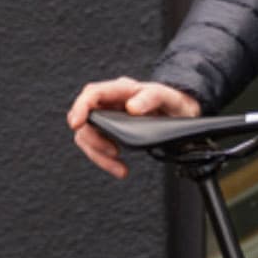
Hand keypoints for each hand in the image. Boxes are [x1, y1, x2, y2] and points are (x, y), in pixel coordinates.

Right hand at [66, 76, 200, 178]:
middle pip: (85, 119)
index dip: (80, 107)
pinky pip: (96, 146)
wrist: (179, 113)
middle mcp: (110, 102)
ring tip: (120, 168)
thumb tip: (132, 108)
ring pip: (87, 136)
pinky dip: (105, 160)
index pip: (92, 93)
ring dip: (99, 155)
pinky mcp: (109, 131)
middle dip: (94, 141)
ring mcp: (108, 117)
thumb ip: (151, 98)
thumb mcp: (168, 97)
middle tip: (114, 153)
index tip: (77, 124)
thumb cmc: (171, 101)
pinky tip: (119, 167)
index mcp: (121, 89)